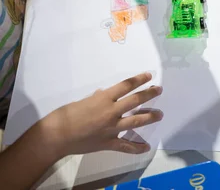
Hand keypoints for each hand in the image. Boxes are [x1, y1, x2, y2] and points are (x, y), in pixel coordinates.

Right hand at [41, 72, 162, 156]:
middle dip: (149, 94)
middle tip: (159, 90)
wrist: (56, 136)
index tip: (148, 76)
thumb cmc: (65, 115)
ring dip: (150, 117)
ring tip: (160, 114)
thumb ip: (97, 99)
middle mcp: (111, 111)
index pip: (126, 85)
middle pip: (135, 100)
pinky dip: (137, 147)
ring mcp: (112, 128)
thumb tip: (104, 95)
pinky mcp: (109, 142)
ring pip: (136, 120)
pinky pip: (126, 146)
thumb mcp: (83, 101)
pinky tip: (146, 147)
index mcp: (104, 99)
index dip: (139, 80)